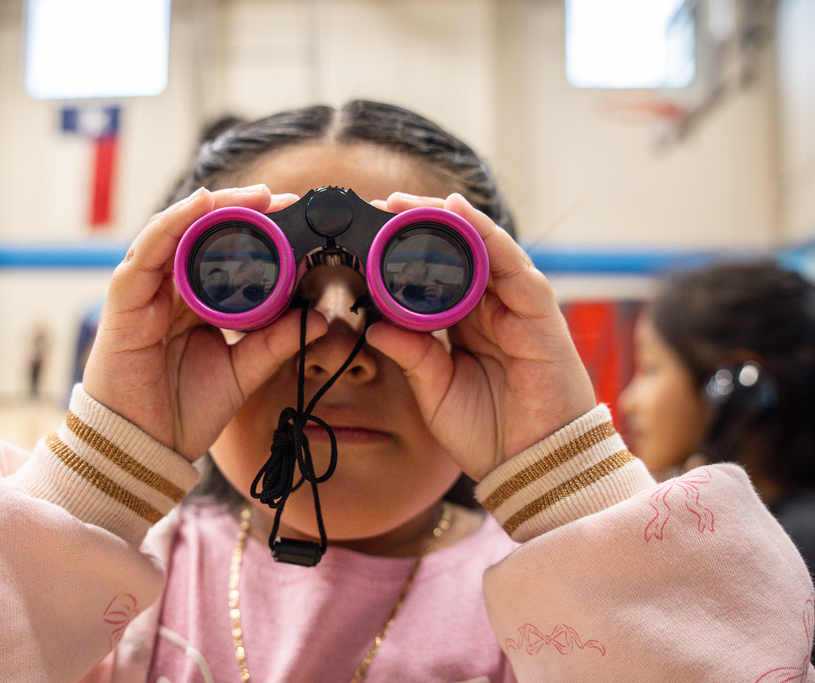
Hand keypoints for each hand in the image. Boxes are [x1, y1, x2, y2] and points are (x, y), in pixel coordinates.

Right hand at [81, 186, 327, 461]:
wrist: (144, 450)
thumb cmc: (184, 411)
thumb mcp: (242, 372)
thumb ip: (274, 343)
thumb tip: (321, 318)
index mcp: (194, 304)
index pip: (223, 254)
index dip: (257, 233)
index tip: (295, 219)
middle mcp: (167, 291)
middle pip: (200, 234)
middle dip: (240, 211)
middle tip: (281, 199)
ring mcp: (144, 293)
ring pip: (175, 232)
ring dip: (213, 208)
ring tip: (252, 197)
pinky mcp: (123, 302)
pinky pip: (146, 253)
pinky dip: (172, 224)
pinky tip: (200, 205)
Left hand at [366, 193, 595, 480]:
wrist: (533, 467)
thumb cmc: (488, 432)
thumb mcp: (435, 389)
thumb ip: (411, 354)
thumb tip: (371, 325)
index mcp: (465, 325)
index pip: (434, 275)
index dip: (402, 253)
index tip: (365, 234)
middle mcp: (491, 309)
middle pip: (458, 252)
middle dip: (420, 225)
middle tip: (381, 205)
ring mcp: (516, 307)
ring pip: (483, 248)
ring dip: (446, 220)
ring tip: (408, 203)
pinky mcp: (539, 312)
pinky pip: (512, 264)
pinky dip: (486, 234)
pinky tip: (459, 212)